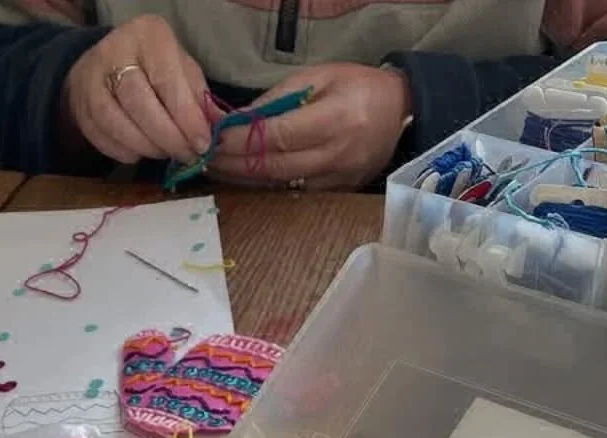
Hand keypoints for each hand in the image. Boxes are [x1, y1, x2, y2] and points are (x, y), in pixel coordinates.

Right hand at [60, 15, 211, 166]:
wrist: (106, 65)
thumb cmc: (154, 68)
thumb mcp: (181, 70)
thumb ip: (198, 98)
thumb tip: (216, 131)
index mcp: (148, 35)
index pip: (167, 80)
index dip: (186, 117)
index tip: (201, 144)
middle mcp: (116, 52)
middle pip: (140, 103)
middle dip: (168, 137)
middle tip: (186, 156)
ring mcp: (92, 80)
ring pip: (118, 124)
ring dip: (147, 147)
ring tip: (166, 154)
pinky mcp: (81, 107)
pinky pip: (103, 139)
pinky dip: (125, 152)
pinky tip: (142, 152)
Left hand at [208, 63, 411, 188]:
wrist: (401, 110)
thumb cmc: (359, 86)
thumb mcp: (321, 76)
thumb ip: (280, 98)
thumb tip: (239, 119)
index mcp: (336, 118)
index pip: (278, 136)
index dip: (242, 141)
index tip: (214, 139)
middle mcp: (337, 154)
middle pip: (275, 166)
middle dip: (235, 164)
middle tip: (204, 159)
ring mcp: (337, 179)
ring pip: (280, 184)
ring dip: (244, 179)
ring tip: (217, 170)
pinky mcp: (337, 192)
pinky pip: (293, 192)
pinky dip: (266, 185)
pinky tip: (245, 179)